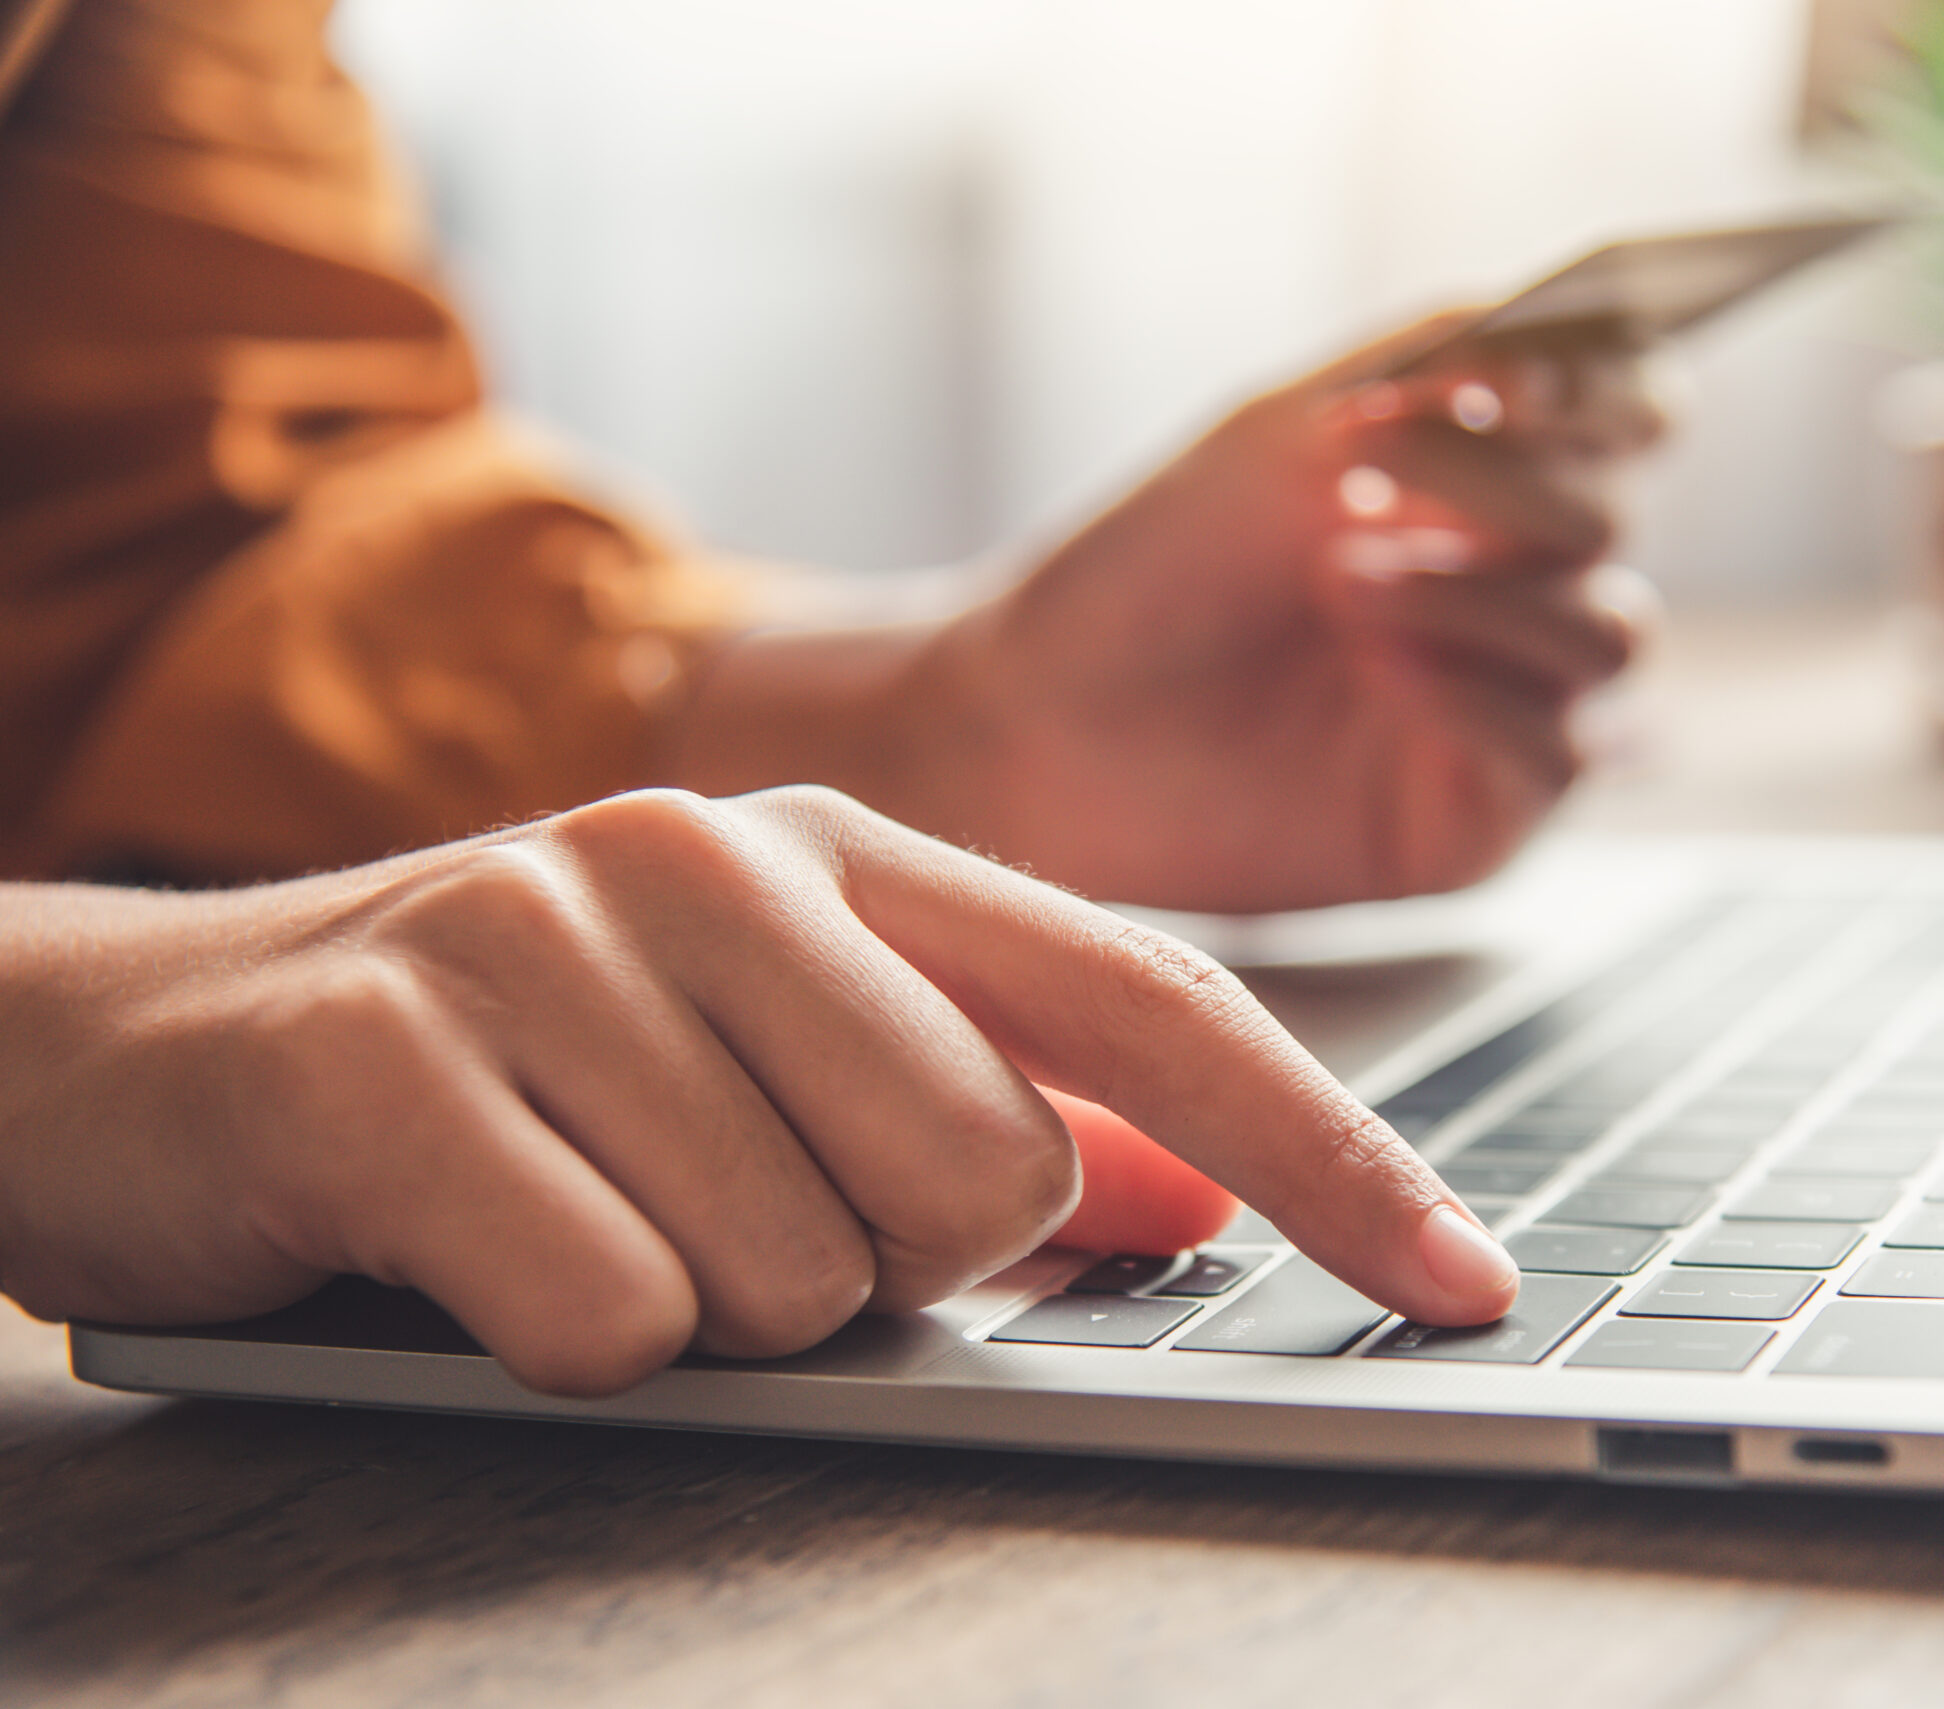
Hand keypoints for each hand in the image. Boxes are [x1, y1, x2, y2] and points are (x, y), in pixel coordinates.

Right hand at [0, 788, 1516, 1395]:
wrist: (143, 1049)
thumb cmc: (507, 1077)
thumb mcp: (758, 1065)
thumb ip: (976, 1108)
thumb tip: (1187, 1200)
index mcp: (846, 851)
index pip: (1158, 1003)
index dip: (1330, 1155)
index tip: (1465, 1284)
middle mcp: (718, 853)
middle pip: (986, 1180)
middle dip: (873, 1269)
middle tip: (708, 1210)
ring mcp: (548, 927)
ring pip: (800, 1275)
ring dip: (700, 1308)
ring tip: (571, 1212)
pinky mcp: (389, 1045)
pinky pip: (608, 1315)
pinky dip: (555, 1340)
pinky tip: (463, 1250)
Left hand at [674, 314, 1665, 913]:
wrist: (1044, 715)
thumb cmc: (1156, 565)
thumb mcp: (1286, 428)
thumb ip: (1430, 363)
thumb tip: (1567, 332)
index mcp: (1485, 489)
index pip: (1633, 423)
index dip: (1611, 395)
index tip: (1523, 379)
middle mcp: (1511, 595)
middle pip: (1614, 526)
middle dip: (1514, 490)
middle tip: (1384, 469)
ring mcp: (1505, 710)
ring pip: (1613, 638)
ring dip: (1487, 595)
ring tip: (1349, 586)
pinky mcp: (1477, 821)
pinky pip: (1560, 754)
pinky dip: (1481, 696)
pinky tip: (1380, 671)